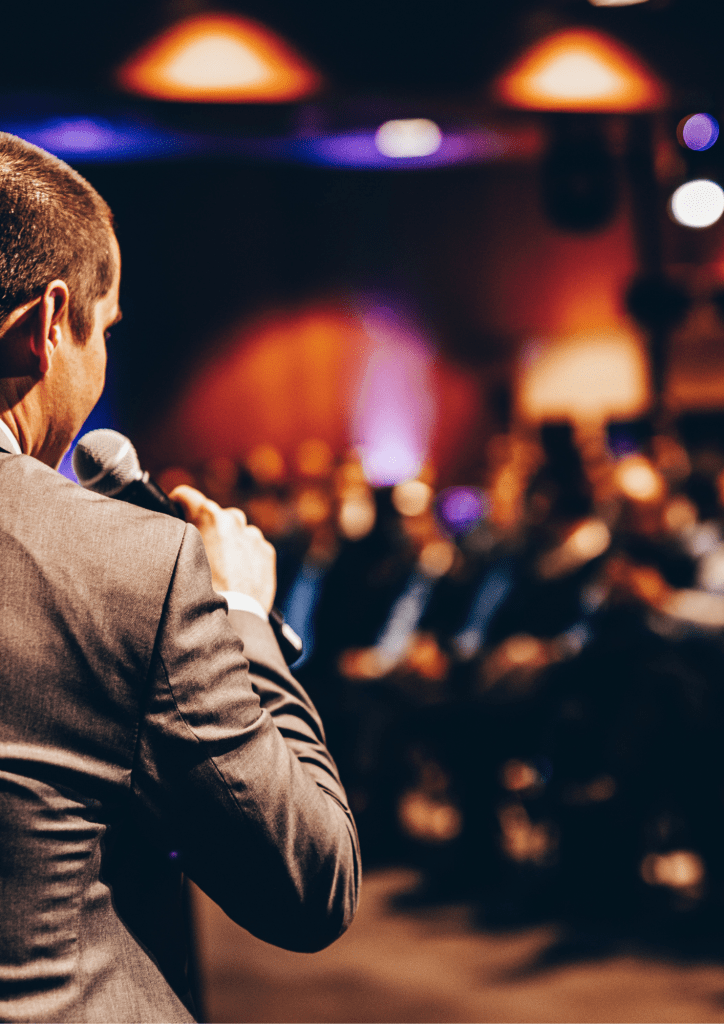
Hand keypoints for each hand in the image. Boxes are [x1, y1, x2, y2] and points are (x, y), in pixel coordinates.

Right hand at [170, 484, 276, 612]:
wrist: (234, 615)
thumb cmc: (202, 589)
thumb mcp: (181, 557)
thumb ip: (181, 535)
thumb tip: (176, 528)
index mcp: (209, 516)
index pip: (187, 495)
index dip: (177, 502)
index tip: (175, 509)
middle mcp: (233, 520)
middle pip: (216, 514)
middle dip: (208, 526)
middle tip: (200, 549)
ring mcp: (252, 536)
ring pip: (237, 531)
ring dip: (229, 542)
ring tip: (221, 567)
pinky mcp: (266, 552)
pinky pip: (252, 547)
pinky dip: (245, 555)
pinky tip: (236, 574)